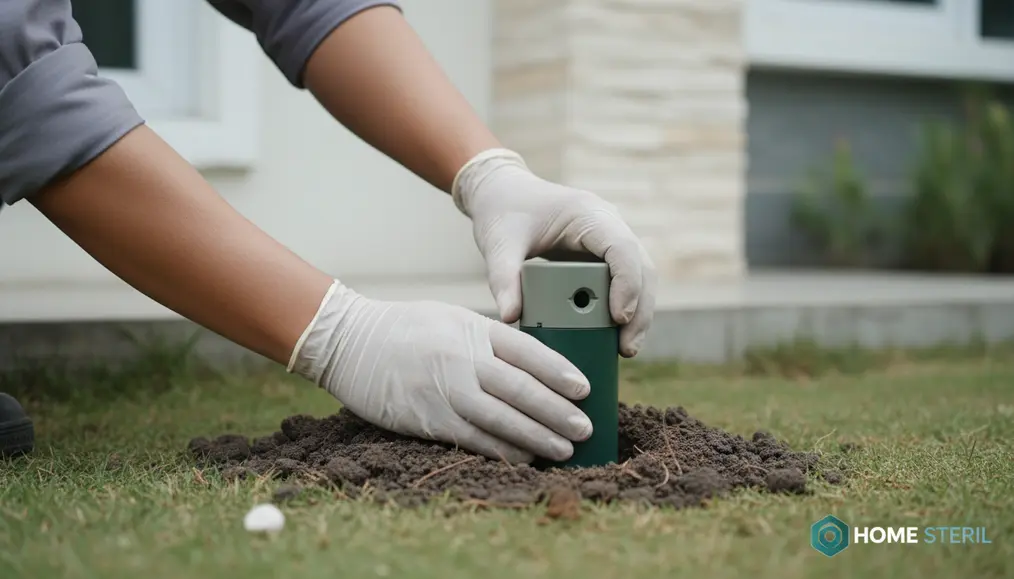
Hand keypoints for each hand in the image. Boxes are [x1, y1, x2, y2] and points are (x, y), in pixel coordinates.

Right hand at [287, 280, 594, 462]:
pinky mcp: (428, 419)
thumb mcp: (451, 316)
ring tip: (566, 448)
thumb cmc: (405, 327)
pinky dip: (504, 451)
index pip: (527, 351)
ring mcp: (445, 391)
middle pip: (521, 389)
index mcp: (473, 330)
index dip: (559, 371)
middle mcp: (463, 359)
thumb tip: (531, 361)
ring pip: (502, 419)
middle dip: (557, 411)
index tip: (584, 388)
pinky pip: (474, 439)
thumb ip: (488, 338)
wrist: (350, 342)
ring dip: (538, 437)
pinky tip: (526, 457)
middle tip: (586, 426)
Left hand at [452, 149, 656, 356]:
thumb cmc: (503, 212)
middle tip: (626, 348)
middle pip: (641, 268)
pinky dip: (624, 309)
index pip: (622, 248)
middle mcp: (608, 225)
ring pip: (640, 277)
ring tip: (625, 350)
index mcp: (588, 214)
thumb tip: (510, 317)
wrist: (504, 194)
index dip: (627, 283)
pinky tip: (615, 338)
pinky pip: (624, 283)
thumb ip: (503, 278)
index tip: (618, 318)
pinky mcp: (603, 257)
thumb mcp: (498, 244)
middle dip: (640, 309)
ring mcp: (609, 240)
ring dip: (638, 314)